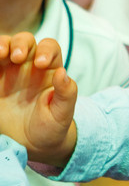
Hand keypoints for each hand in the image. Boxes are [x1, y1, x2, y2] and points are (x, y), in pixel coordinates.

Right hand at [0, 34, 76, 163]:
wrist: (31, 144)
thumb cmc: (51, 125)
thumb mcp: (62, 114)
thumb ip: (66, 94)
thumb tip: (63, 73)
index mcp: (49, 69)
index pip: (50, 48)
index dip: (46, 51)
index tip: (40, 64)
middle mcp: (28, 65)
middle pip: (25, 41)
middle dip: (20, 44)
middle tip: (17, 57)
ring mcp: (9, 71)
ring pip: (4, 46)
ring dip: (2, 45)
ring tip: (0, 54)